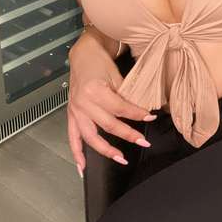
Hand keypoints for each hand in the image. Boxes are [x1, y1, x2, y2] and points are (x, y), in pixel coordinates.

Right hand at [67, 46, 156, 177]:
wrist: (83, 55)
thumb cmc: (99, 62)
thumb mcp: (116, 75)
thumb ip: (125, 96)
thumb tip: (141, 112)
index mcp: (95, 91)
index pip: (120, 108)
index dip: (137, 114)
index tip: (150, 117)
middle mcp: (83, 103)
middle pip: (108, 125)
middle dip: (128, 135)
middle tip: (143, 142)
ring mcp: (75, 111)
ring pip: (91, 137)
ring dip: (106, 150)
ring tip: (121, 159)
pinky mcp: (71, 115)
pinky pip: (72, 138)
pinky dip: (77, 153)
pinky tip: (83, 167)